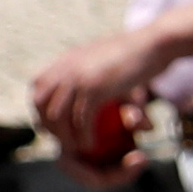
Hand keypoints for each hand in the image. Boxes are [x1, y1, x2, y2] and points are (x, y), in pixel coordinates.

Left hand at [23, 28, 163, 179]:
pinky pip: (81, 119)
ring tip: (76, 148)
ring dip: (64, 135)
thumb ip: (92, 68)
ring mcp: (79, 77)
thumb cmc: (136, 52)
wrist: (155, 44)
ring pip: (57, 115)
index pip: (37, 86)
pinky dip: (84, 136)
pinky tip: (91, 145)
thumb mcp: (105, 58)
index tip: (53, 124)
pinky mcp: (95, 88)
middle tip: (62, 140)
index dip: (41, 108)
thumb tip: (88, 77)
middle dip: (47, 124)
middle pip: (40, 102)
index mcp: (67, 60)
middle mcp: (67, 67)